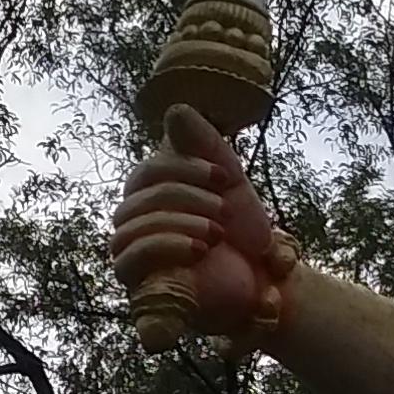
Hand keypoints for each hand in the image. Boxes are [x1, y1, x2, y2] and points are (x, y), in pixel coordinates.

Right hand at [108, 107, 295, 338]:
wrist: (265, 279)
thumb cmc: (243, 232)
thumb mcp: (228, 180)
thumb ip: (204, 143)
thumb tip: (175, 110)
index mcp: (152, 196)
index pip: (148, 172)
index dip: (184, 168)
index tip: (226, 177)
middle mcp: (136, 222)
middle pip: (139, 196)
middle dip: (187, 197)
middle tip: (225, 212)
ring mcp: (134, 253)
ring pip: (130, 225)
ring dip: (179, 222)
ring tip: (216, 234)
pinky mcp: (139, 283)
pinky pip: (128, 258)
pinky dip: (164, 245)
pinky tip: (198, 248)